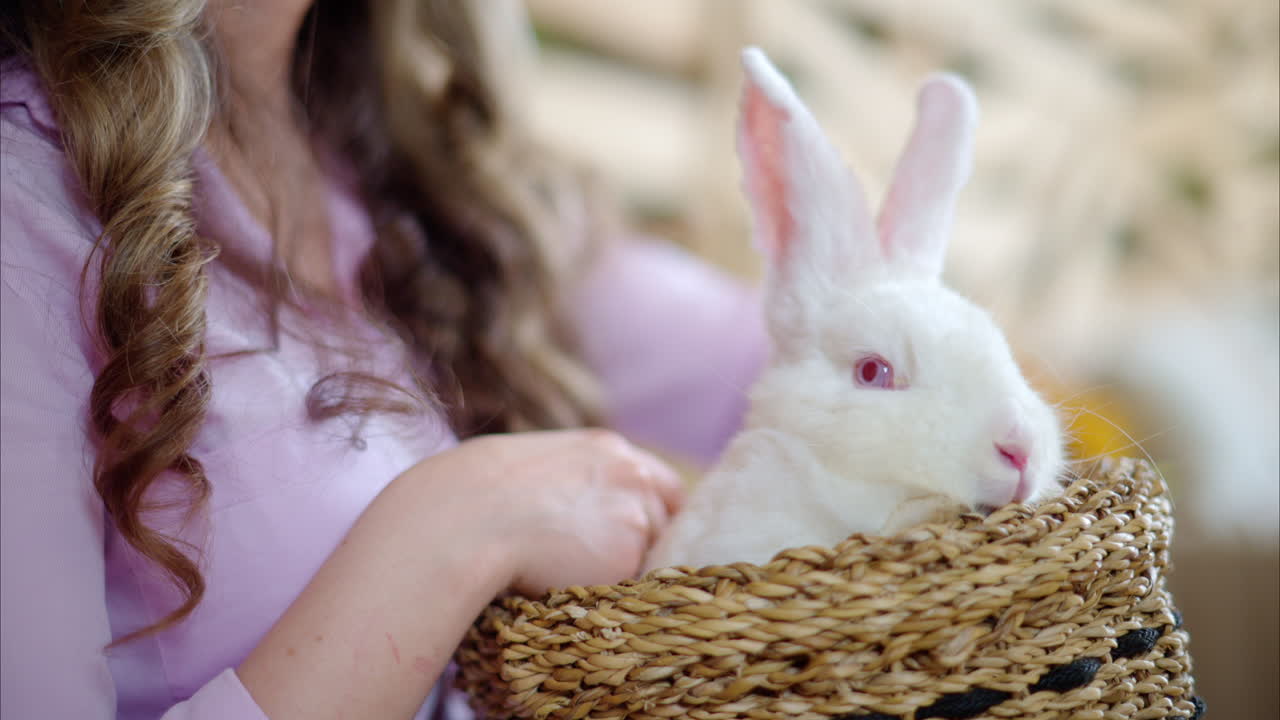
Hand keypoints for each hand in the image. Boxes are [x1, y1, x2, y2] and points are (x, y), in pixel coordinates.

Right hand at [410, 429, 684, 594]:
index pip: (663, 485)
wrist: (464, 521)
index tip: (648, 536)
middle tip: (599, 565)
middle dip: (642, 544)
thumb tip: (582, 509)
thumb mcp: (535, 466)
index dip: (657, 513)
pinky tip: (570, 584)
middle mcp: (633, 476)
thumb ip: (575, 480)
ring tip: (570, 573)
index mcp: (608, 449)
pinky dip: (608, 591)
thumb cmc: (478, 494)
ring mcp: (636, 514)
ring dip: (624, 568)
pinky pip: (630, 585)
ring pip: (649, 555)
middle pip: (663, 522)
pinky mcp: (628, 557)